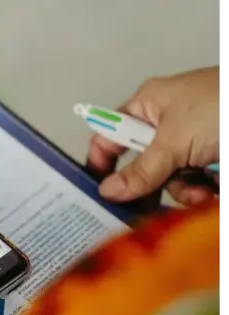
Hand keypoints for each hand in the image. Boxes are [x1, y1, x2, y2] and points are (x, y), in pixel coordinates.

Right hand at [86, 66, 220, 204]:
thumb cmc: (221, 108)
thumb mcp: (175, 141)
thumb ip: (140, 171)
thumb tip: (106, 191)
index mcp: (149, 106)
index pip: (109, 134)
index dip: (101, 162)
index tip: (98, 191)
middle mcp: (166, 124)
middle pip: (140, 165)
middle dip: (151, 185)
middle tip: (146, 207)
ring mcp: (191, 143)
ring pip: (169, 180)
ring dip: (183, 191)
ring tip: (202, 193)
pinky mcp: (212, 159)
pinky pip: (194, 183)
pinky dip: (202, 191)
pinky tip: (214, 190)